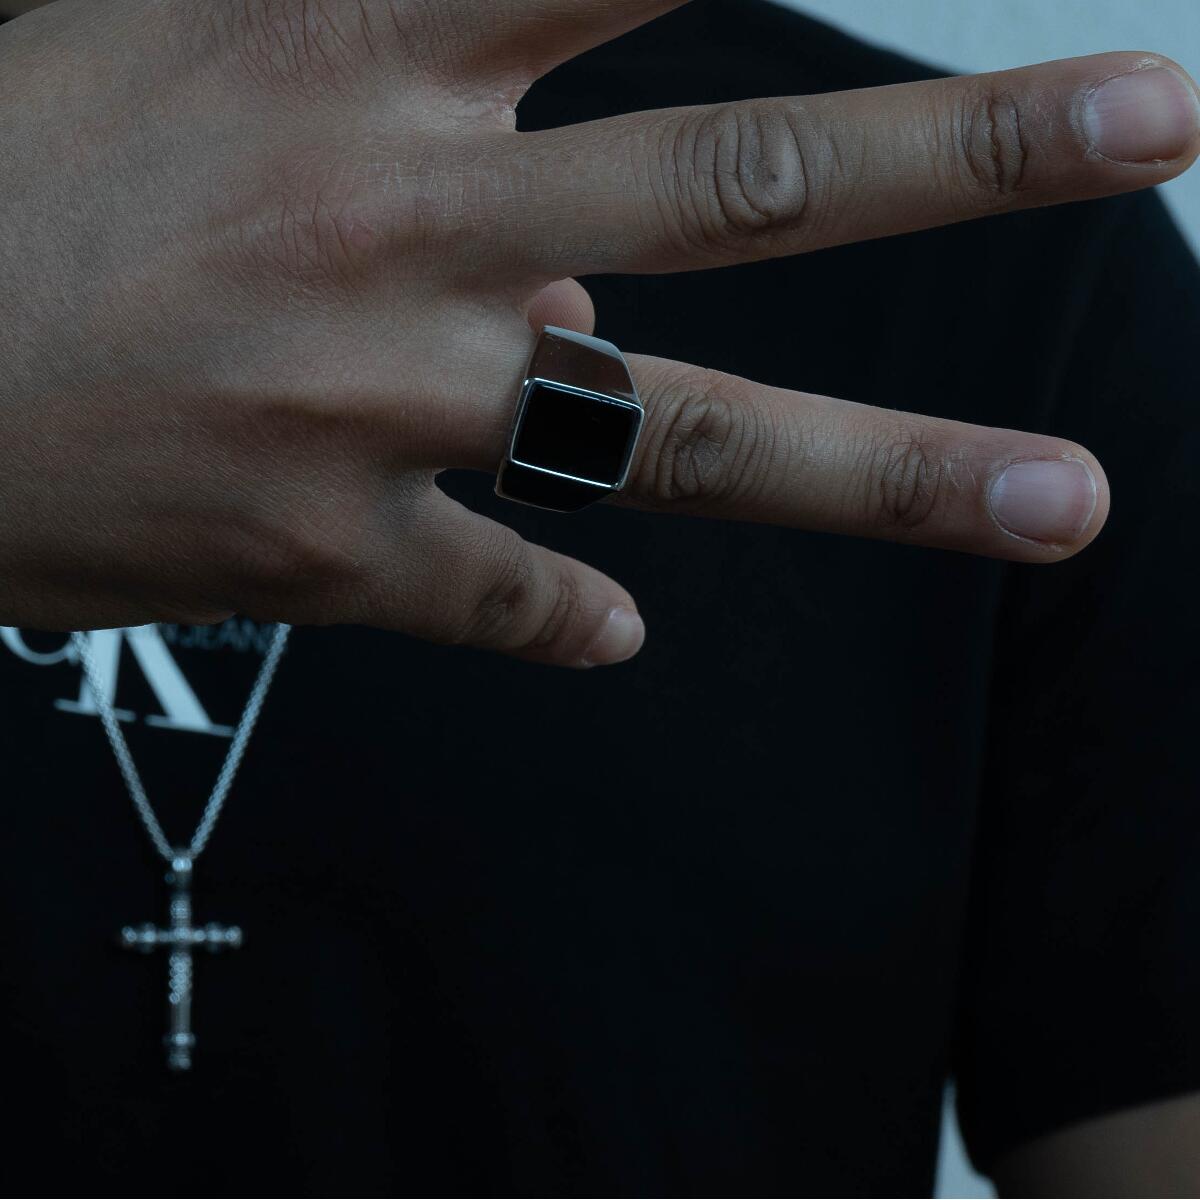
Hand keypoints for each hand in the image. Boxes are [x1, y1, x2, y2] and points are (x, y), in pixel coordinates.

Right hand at [0, 2, 1195, 665]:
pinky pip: (504, 592)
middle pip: (733, 175)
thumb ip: (407, 101)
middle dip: (963, 147)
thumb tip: (586, 275)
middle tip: (1160, 120)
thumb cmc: (14, 180)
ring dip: (890, 472)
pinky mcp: (320, 551)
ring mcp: (371, 403)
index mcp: (344, 35)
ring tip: (1066, 506)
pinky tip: (608, 628)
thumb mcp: (175, 38)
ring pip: (672, 436)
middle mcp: (396, 218)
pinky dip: (565, 610)